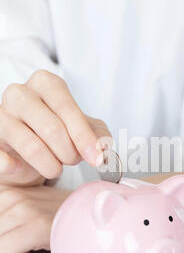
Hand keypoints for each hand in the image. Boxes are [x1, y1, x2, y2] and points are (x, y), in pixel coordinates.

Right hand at [0, 70, 110, 185]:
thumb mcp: (81, 128)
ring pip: (30, 145)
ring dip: (50, 165)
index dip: (84, 136)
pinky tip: (21, 168)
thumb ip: (97, 135)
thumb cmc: (54, 131)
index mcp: (46, 84)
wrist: (23, 148)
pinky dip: (14, 166)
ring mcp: (0, 114)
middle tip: (72, 161)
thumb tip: (104, 150)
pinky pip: (0, 156)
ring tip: (55, 168)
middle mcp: (20, 94)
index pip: (67, 108)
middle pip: (52, 128)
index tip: (96, 158)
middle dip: (69, 153)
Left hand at [0, 184, 70, 252]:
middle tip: (27, 233)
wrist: (85, 216)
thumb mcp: (21, 208)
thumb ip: (4, 217)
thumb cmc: (56, 215)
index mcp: (6, 190)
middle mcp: (13, 195)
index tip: (17, 229)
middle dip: (5, 240)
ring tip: (33, 236)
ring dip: (12, 248)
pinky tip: (36, 243)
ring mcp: (24, 209)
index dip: (3, 232)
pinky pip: (5, 252)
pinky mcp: (36, 225)